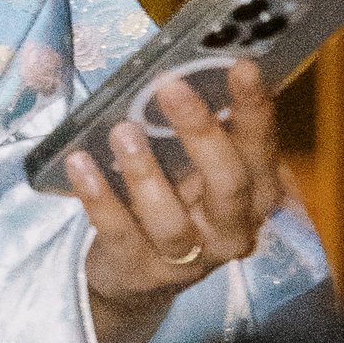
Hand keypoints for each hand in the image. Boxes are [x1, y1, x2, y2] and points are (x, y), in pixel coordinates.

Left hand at [67, 58, 286, 342]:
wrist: (138, 277)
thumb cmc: (175, 201)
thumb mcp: (194, 167)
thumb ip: (196, 128)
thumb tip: (176, 66)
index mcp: (255, 193)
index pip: (261, 146)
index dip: (255, 108)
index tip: (241, 65)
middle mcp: (231, 229)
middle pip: (229, 184)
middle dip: (202, 134)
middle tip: (172, 88)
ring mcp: (188, 257)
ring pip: (172, 218)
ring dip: (146, 173)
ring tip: (122, 131)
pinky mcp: (140, 270)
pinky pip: (119, 232)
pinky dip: (100, 197)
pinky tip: (82, 164)